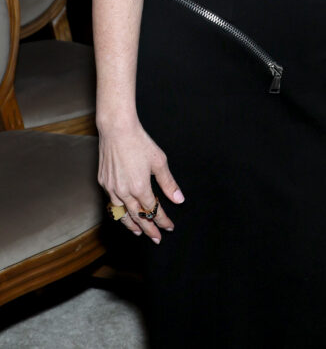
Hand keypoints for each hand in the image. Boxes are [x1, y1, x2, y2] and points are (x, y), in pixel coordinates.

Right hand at [98, 119, 183, 242]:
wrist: (116, 129)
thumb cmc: (140, 142)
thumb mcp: (159, 161)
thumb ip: (168, 183)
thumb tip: (179, 199)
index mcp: (140, 187)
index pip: (153, 211)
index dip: (162, 220)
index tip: (169, 227)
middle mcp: (124, 192)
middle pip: (137, 217)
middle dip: (148, 229)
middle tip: (156, 238)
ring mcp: (111, 188)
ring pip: (122, 214)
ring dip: (131, 225)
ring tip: (139, 232)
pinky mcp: (103, 182)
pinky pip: (112, 203)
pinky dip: (119, 213)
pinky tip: (123, 214)